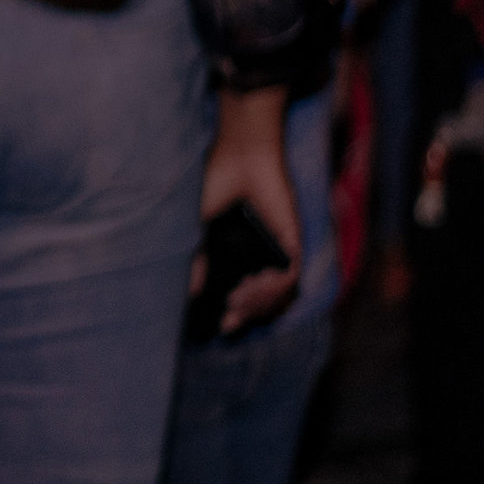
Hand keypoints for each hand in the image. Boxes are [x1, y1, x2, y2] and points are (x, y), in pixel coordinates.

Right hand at [195, 87, 302, 334]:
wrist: (239, 158)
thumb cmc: (215, 183)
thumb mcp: (196, 226)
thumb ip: (196, 259)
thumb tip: (191, 293)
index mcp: (240, 251)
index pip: (245, 292)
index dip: (236, 312)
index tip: (221, 325)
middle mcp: (262, 255)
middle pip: (264, 301)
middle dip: (247, 314)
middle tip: (229, 319)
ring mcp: (279, 250)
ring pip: (280, 295)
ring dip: (259, 304)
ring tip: (237, 300)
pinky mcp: (293, 242)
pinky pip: (291, 279)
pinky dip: (274, 289)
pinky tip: (253, 285)